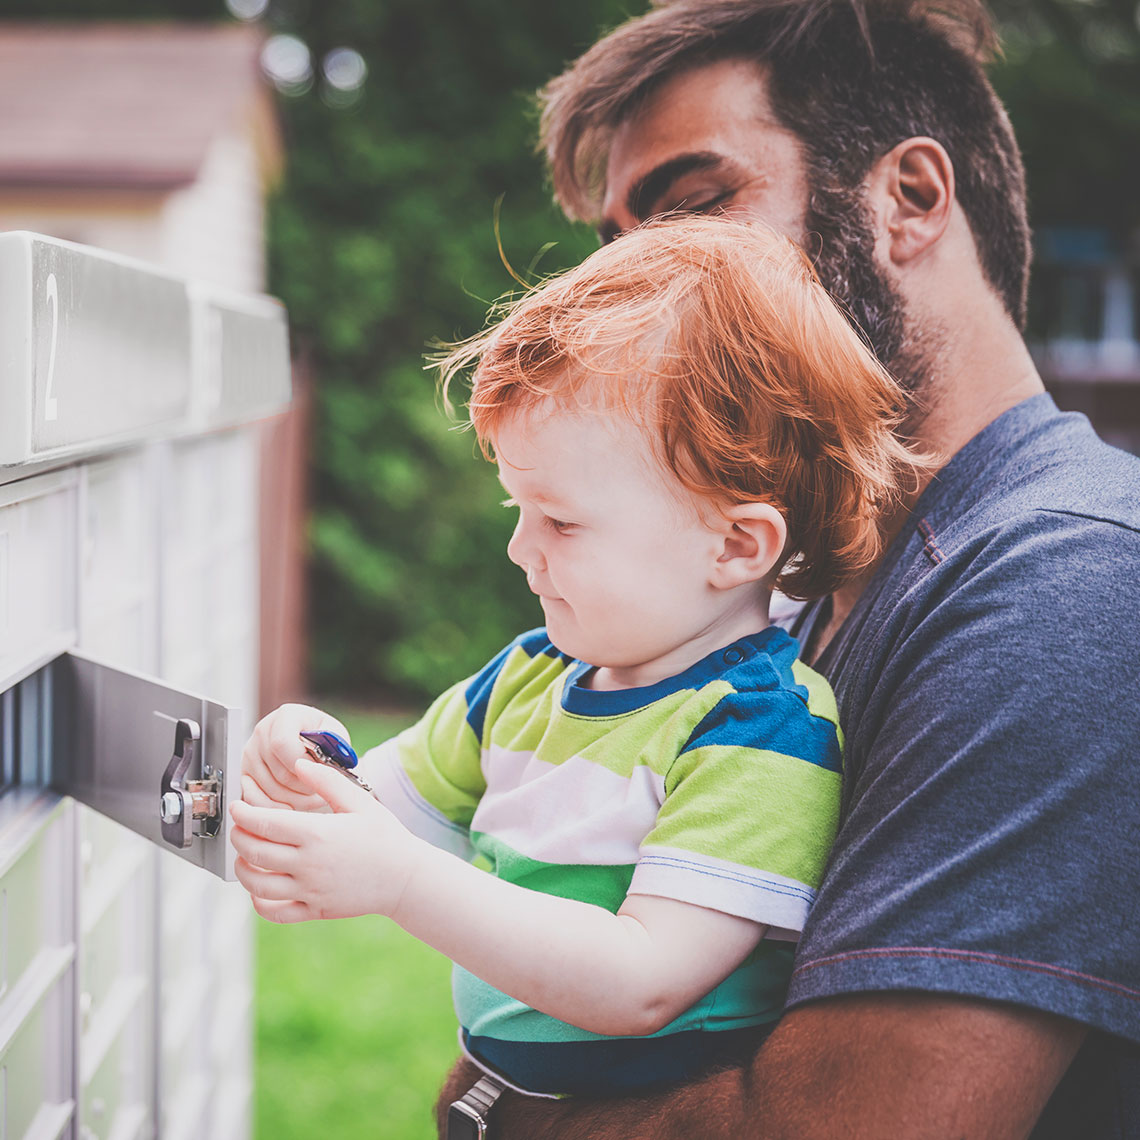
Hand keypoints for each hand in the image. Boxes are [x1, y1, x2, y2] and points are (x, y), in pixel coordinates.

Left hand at [230, 757, 422, 922]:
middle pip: (254, 852)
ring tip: (245, 855)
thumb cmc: (386, 837)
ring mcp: (310, 891)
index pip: (264, 823)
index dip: (243, 814)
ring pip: (257, 884)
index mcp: (318, 834)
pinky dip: (258, 901)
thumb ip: (327, 781)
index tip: (238, 807)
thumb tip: (299, 763)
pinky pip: (274, 912)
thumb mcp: (360, 800)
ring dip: (243, 868)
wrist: (406, 878)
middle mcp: (309, 865)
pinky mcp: (315, 910)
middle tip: (240, 826)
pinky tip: (259, 887)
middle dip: (239, 836)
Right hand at [241, 703, 349, 810]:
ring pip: (269, 790)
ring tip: (312, 798)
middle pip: (278, 772)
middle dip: (304, 787)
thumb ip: (333, 748)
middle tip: (321, 790)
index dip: (302, 765)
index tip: (318, 772)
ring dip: (295, 801)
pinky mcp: (245, 774)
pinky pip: (255, 799)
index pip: (282, 744)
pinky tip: (293, 807)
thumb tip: (324, 768)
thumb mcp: (336, 736)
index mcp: (287, 715)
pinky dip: (275, 809)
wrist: (313, 743)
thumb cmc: (324, 739)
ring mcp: (251, 754)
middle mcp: (263, 732)